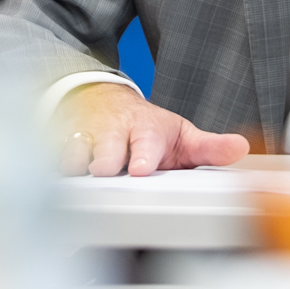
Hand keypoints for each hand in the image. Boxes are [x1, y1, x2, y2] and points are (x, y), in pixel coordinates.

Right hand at [56, 79, 248, 177]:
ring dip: (74, 164)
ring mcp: (84, 141)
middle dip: (104, 161)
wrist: (104, 104)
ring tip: (75, 173)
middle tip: (105, 170)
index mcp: (145, 131)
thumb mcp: (180, 136)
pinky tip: (50, 185)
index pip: (144, 144)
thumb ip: (209, 148)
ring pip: (73, 154)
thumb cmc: (146, 130)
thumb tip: (240, 149)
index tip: (140, 168)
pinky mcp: (60, 148)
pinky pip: (50, 160)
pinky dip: (49, 170)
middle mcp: (112, 135)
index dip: (141, 155)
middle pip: (104, 151)